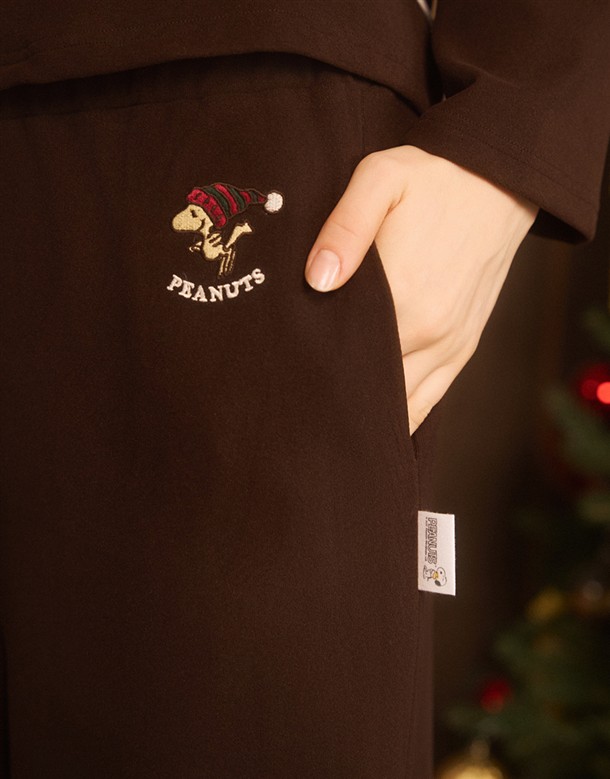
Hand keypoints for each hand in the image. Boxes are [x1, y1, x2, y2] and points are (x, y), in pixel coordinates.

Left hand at [304, 145, 538, 434]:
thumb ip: (346, 227)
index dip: (318, 379)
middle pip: (376, 391)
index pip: (350, 361)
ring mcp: (450, 345)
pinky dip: (406, 418)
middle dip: (340, 406)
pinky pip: (433, 399)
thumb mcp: (381, 179)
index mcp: (404, 297)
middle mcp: (430, 333)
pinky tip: (381, 429)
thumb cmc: (433, 179)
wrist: (499, 183)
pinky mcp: (464, 347)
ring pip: (405, 406)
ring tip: (334, 433)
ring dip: (373, 420)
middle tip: (303, 418)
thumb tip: (318, 279)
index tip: (290, 391)